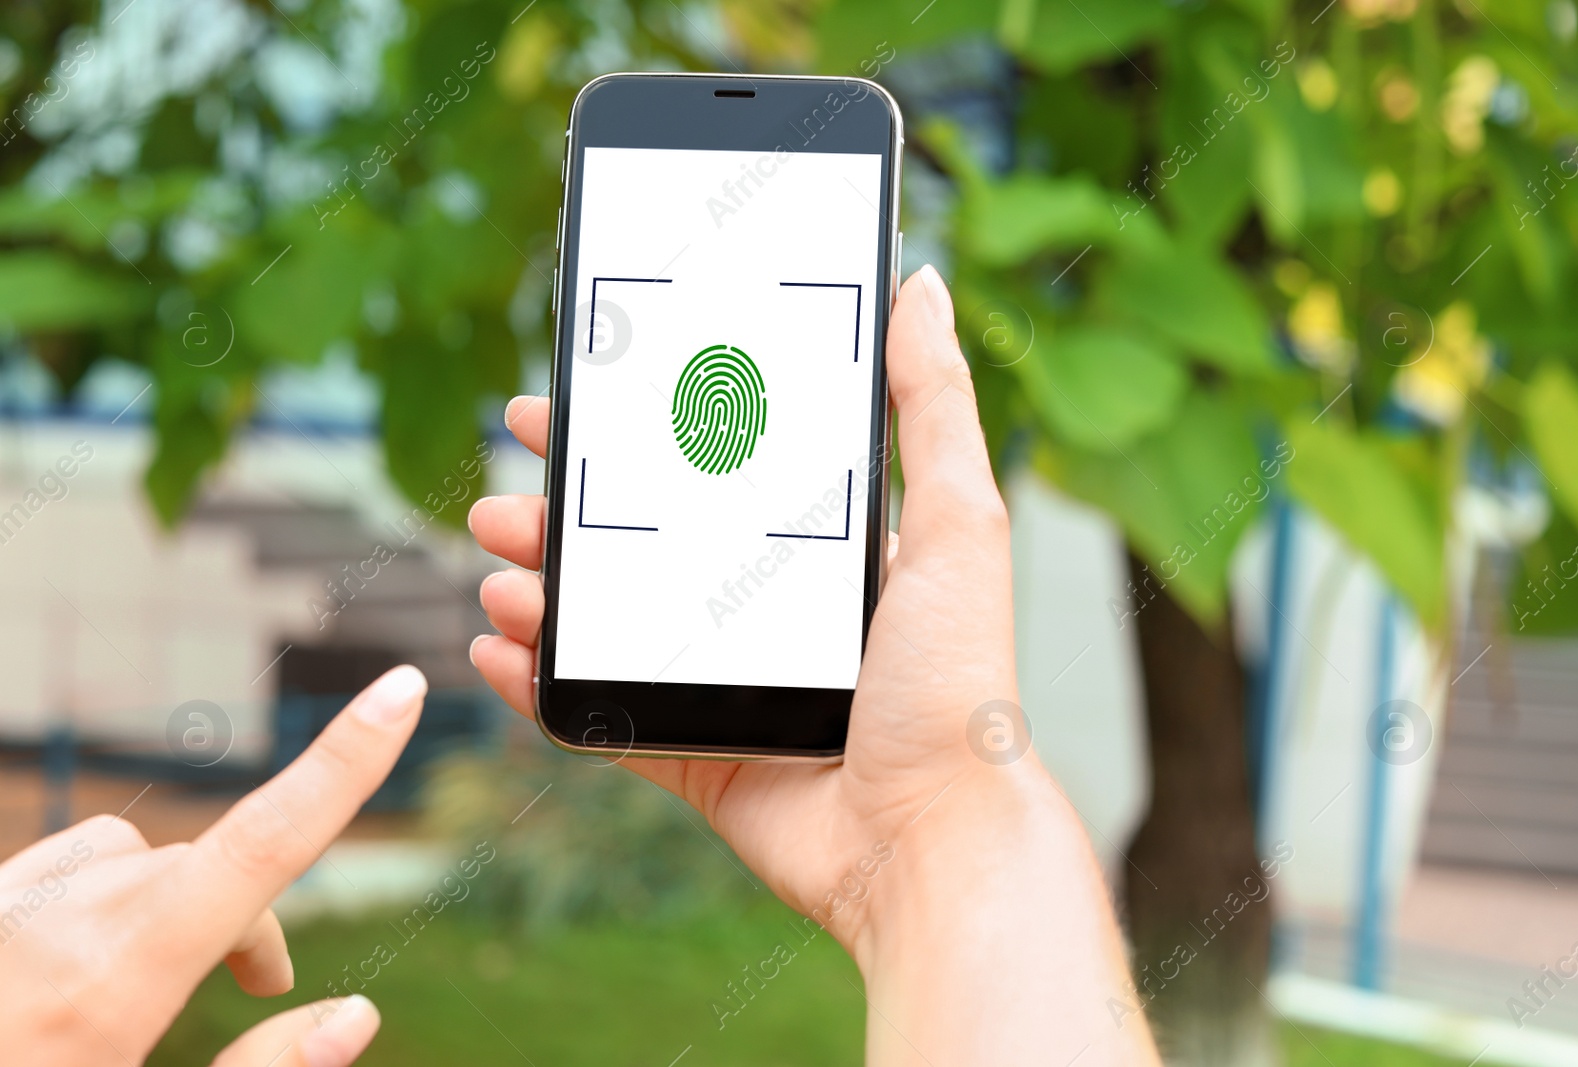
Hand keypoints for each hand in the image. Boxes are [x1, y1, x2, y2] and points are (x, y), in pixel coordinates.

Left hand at [0, 666, 427, 1065]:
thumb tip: (354, 1015)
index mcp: (110, 984)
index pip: (264, 845)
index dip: (345, 764)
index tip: (403, 691)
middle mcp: (50, 924)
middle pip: (199, 863)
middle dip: (252, 910)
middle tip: (266, 989)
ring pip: (117, 859)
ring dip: (166, 901)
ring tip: (155, 987)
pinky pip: (45, 874)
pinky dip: (88, 902)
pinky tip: (61, 974)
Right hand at [471, 265, 1158, 1063]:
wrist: (931, 843)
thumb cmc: (958, 689)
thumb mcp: (956, 526)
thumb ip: (933, 409)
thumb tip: (917, 285)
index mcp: (824, 553)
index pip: (715, 467)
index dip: (643, 427)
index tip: (582, 394)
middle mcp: (770, 614)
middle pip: (644, 542)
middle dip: (566, 510)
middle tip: (507, 484)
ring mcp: (727, 687)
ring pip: (607, 623)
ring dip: (540, 589)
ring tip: (496, 566)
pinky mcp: (696, 756)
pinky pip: (599, 715)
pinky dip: (540, 686)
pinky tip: (497, 651)